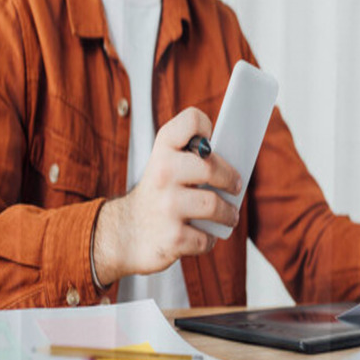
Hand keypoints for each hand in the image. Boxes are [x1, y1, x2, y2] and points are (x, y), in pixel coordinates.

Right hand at [93, 107, 242, 285]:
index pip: (191, 121)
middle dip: (230, 180)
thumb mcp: (165, 166)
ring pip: (214, 205)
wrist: (124, 233)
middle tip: (235, 187)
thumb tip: (235, 165)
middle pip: (210, 167)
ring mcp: (166, 207)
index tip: (211, 143)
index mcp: (163, 150)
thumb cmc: (159, 194)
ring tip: (229, 216)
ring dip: (228, 214)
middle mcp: (162, 174)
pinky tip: (204, 235)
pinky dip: (209, 238)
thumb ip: (193, 156)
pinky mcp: (172, 238)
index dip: (206, 127)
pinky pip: (206, 237)